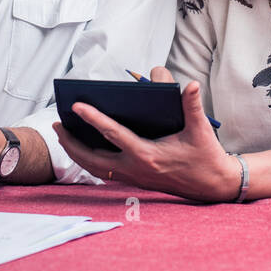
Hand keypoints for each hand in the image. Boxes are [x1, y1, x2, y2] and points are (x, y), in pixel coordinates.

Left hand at [53, 67, 237, 202]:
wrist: (214, 185)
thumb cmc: (206, 156)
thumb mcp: (201, 129)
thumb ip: (193, 106)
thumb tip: (191, 84)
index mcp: (148, 154)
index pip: (112, 134)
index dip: (93, 118)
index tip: (76, 106)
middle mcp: (136, 168)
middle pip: (92, 158)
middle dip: (71, 142)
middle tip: (56, 124)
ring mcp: (134, 177)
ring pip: (96, 168)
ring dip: (77, 153)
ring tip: (63, 135)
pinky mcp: (135, 181)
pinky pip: (105, 172)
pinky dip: (90, 161)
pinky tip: (83, 149)